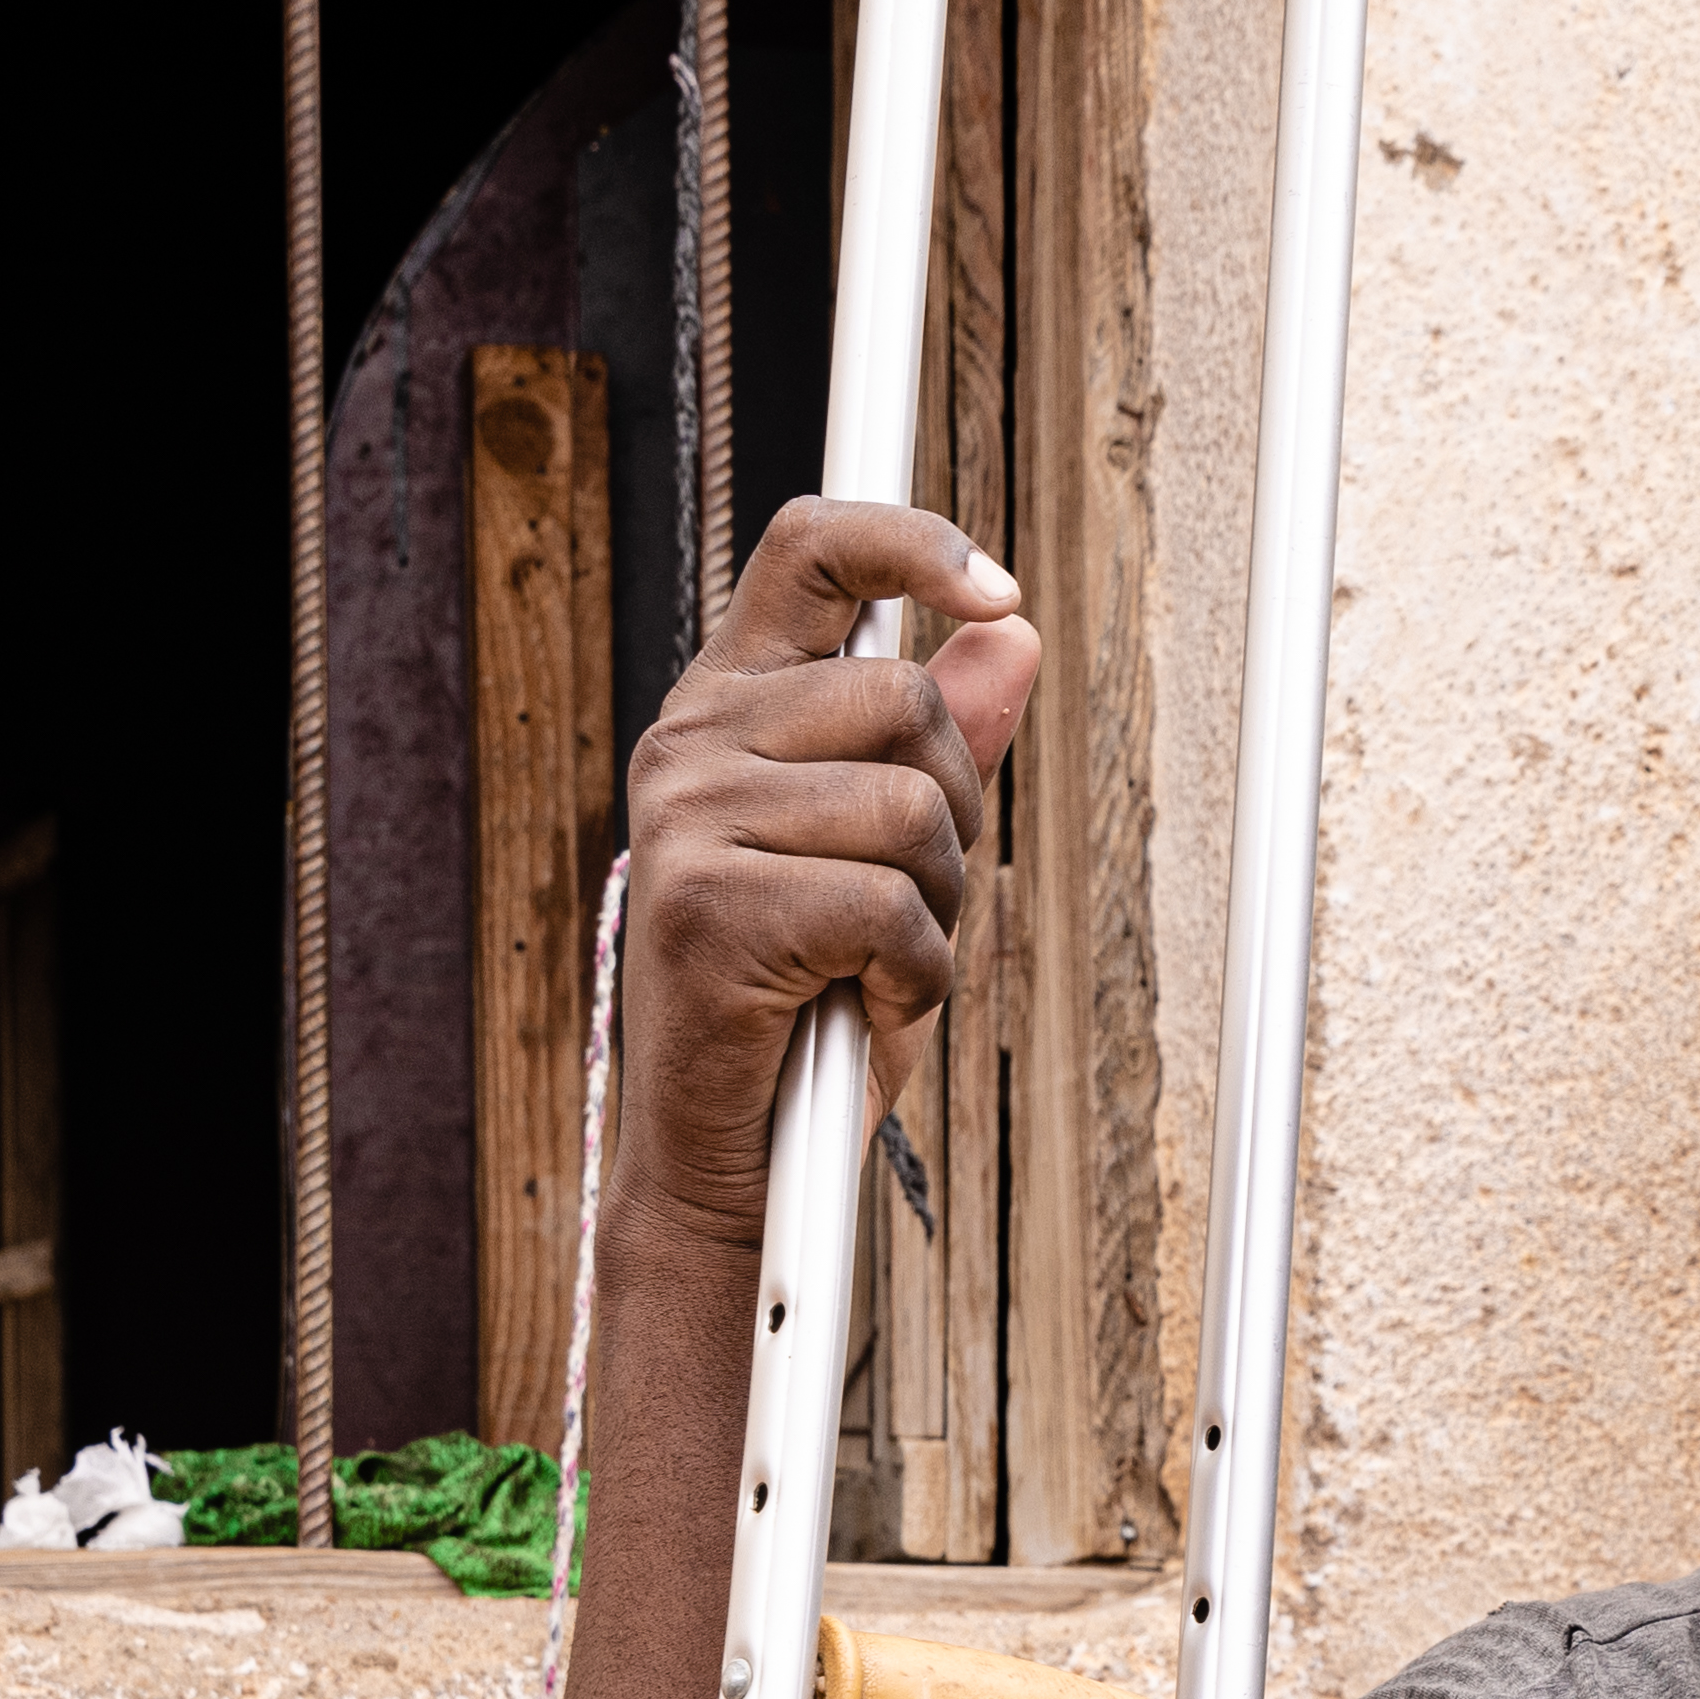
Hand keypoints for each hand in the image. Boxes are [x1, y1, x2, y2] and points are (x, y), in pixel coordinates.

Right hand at [613, 496, 1041, 1251]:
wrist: (730, 1156)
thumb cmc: (811, 1006)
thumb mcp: (897, 858)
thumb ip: (947, 744)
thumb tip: (1013, 634)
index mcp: (729, 707)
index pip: (809, 553)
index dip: (912, 542)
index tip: (998, 590)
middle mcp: (689, 740)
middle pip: (905, 698)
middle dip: (955, 813)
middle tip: (909, 903)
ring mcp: (686, 816)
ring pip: (908, 806)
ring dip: (936, 908)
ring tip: (875, 964)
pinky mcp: (708, 903)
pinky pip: (887, 905)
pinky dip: (912, 976)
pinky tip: (858, 1008)